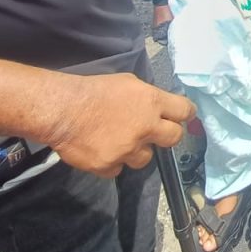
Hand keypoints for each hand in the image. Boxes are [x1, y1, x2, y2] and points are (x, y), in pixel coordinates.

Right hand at [47, 73, 195, 177]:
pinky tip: (102, 150)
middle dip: (168, 135)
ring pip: (145, 158)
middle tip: (157, 133)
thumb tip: (156, 106)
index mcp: (152, 103)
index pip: (184, 110)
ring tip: (119, 141)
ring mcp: (128, 150)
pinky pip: (118, 169)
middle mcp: (146, 128)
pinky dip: (113, 162)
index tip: (185, 116)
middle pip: (174, 138)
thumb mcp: (127, 82)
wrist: (63, 110)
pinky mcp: (110, 166)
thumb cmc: (94, 90)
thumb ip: (146, 97)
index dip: (186, 113)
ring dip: (136, 151)